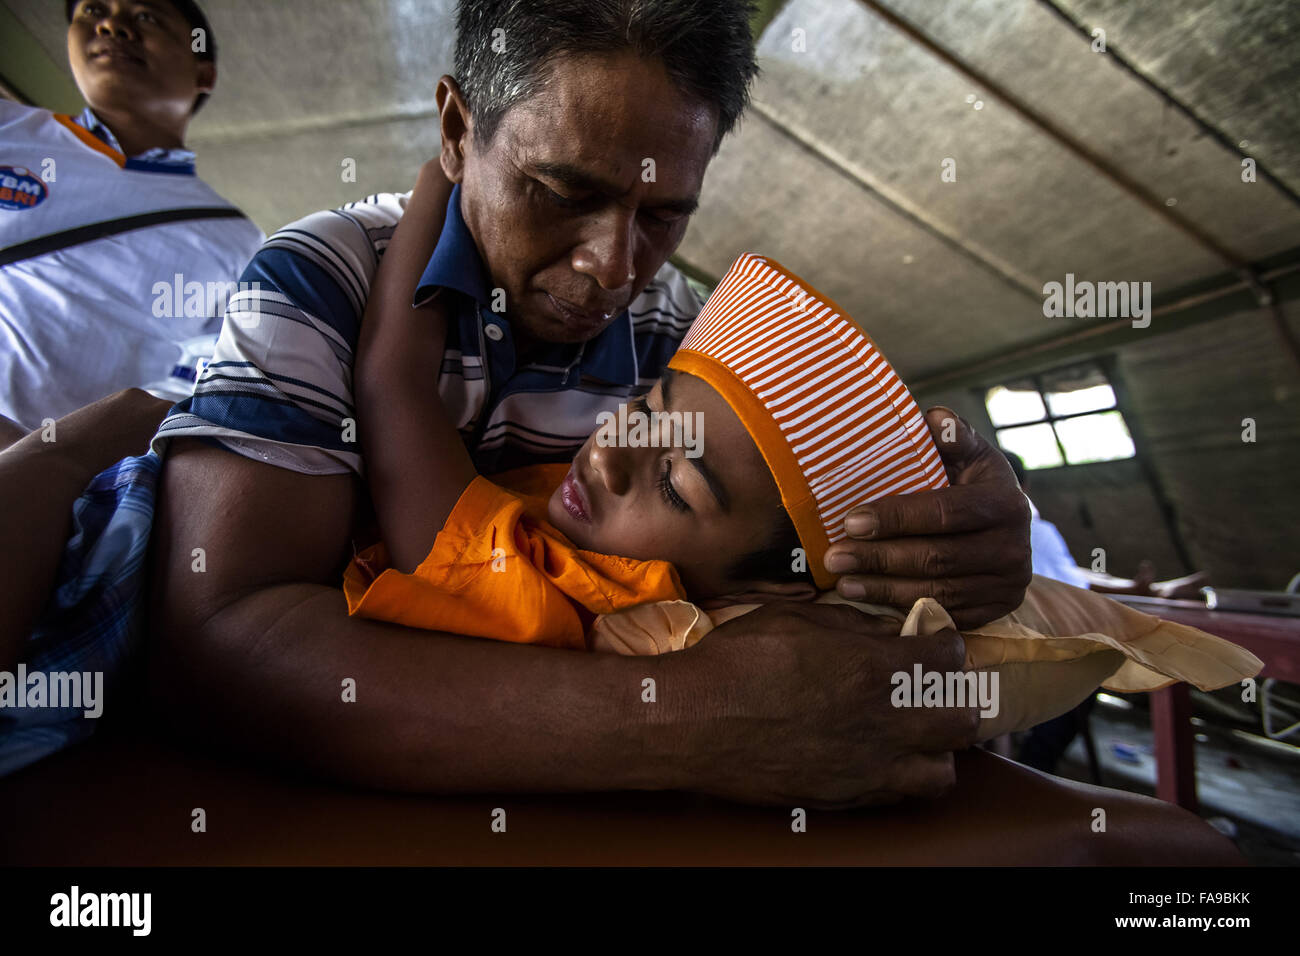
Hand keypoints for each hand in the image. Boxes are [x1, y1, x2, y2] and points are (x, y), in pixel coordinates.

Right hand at [669, 602, 978, 807]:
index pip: (950, 656)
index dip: (942, 644)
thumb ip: (851, 624)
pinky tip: (876, 757)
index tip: (928, 642)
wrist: (694, 720)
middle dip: (951, 699)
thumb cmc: (737, 660)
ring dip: (933, 749)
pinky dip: (898, 777)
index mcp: (874, 667)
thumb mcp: (795, 618)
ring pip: (942, 770)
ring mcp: (867, 766)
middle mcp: (883, 721)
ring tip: (910, 732)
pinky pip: (898, 795)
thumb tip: (886, 630)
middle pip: (962, 719)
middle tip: (926, 689)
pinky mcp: (844, 796)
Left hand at [822, 407, 1030, 627]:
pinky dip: (902, 607)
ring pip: (937, 590)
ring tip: (842, 579)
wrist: (1005, 528)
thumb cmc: (973, 484)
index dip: (895, 518)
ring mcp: (1007, 585)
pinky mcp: (995, 611)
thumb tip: (934, 418)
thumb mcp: (969, 455)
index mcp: (1006, 503)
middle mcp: (1014, 548)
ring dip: (883, 588)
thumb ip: (952, 437)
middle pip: (936, 557)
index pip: (944, 512)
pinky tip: (868, 597)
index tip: (851, 521)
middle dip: (879, 558)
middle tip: (835, 555)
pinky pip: (943, 613)